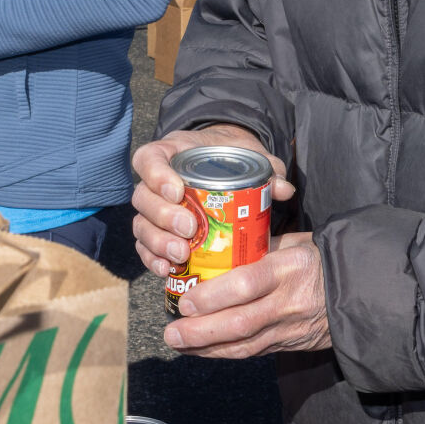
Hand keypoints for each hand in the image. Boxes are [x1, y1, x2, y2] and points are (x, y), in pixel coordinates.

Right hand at [131, 125, 293, 278]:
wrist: (223, 169)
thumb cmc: (231, 160)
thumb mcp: (250, 156)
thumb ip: (267, 169)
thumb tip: (283, 189)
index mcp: (170, 154)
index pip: (148, 159)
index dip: (156, 175)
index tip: (178, 191)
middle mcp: (154, 181)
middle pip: (143, 198)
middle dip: (163, 217)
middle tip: (189, 229)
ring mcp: (153, 209)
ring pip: (141, 225)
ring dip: (158, 242)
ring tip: (182, 254)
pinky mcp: (156, 233)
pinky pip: (144, 247)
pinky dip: (153, 260)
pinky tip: (168, 270)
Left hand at [163, 231, 330, 358]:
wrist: (365, 292)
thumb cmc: (323, 260)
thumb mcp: (295, 243)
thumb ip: (260, 245)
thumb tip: (220, 243)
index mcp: (289, 268)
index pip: (247, 284)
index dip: (213, 296)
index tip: (184, 299)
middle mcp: (288, 302)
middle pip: (240, 322)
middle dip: (201, 331)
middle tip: (171, 331)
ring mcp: (290, 328)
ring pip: (245, 345)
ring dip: (207, 348)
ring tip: (178, 344)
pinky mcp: (291, 344)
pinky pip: (254, 352)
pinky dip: (224, 353)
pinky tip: (201, 351)